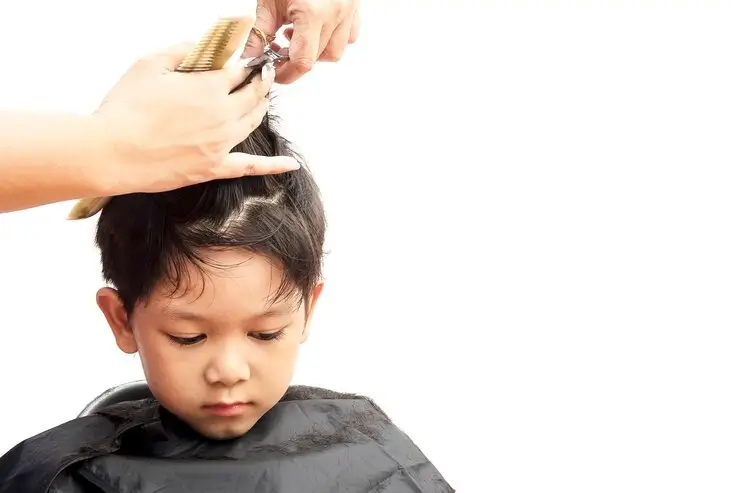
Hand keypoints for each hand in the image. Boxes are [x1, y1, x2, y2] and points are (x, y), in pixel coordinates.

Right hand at [92, 43, 298, 194]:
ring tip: (261, 98)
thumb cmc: (125, 107)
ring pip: (254, 121)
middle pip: (254, 94)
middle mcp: (224, 114)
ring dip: (261, 106)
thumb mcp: (149, 64)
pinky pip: (252, 167)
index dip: (245, 63)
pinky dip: (274, 165)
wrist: (110, 152)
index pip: (240, 70)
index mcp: (210, 87)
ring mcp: (222, 143)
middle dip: (261, 81)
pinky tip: (291, 165)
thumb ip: (182, 50)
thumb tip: (203, 46)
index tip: (247, 60)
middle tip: (262, 74)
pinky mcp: (214, 168)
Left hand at [243, 0, 359, 83]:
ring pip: (336, 51)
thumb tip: (252, 56)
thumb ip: (260, 31)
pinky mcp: (354, 6)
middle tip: (279, 50)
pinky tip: (316, 26)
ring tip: (298, 34)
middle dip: (297, 60)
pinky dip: (333, 38)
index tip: (276, 73)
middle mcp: (336, 13)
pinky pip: (349, 35)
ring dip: (316, 50)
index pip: (303, 61)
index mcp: (313, 12)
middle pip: (318, 58)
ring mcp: (349, 10)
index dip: (287, 73)